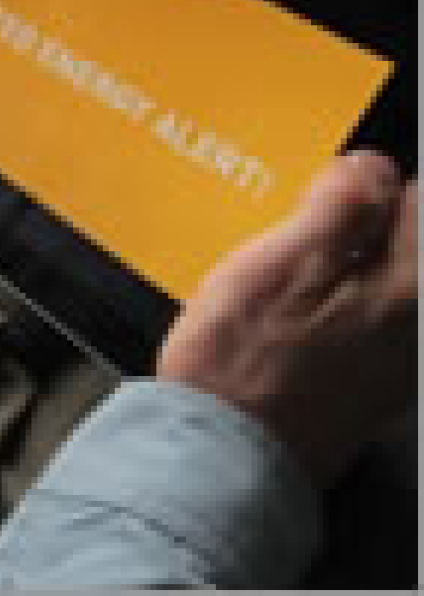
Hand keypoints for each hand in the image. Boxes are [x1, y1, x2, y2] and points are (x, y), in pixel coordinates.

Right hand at [158, 150, 417, 484]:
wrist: (218, 455)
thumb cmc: (242, 366)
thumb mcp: (281, 259)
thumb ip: (339, 205)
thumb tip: (372, 166)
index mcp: (411, 289)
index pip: (416, 198)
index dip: (361, 187)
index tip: (317, 199)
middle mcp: (417, 330)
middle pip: (398, 244)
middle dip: (346, 232)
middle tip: (289, 247)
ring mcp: (394, 365)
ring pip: (371, 285)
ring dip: (328, 274)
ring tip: (274, 291)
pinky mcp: (364, 390)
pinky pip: (350, 326)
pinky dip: (318, 315)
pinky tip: (278, 329)